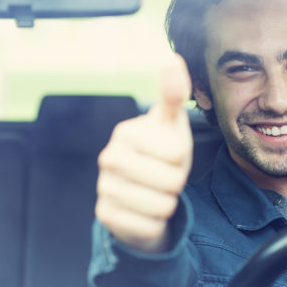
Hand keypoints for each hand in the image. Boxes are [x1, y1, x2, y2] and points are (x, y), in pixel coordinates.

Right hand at [95, 53, 192, 251]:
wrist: (142, 190)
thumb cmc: (161, 152)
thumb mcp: (171, 125)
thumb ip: (173, 94)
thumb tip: (173, 59)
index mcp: (126, 132)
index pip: (178, 153)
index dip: (182, 158)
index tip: (170, 154)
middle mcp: (108, 158)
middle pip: (171, 182)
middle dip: (176, 182)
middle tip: (163, 175)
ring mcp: (103, 188)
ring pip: (160, 207)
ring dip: (166, 203)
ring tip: (155, 191)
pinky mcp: (104, 216)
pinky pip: (148, 227)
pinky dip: (155, 224)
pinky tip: (144, 210)